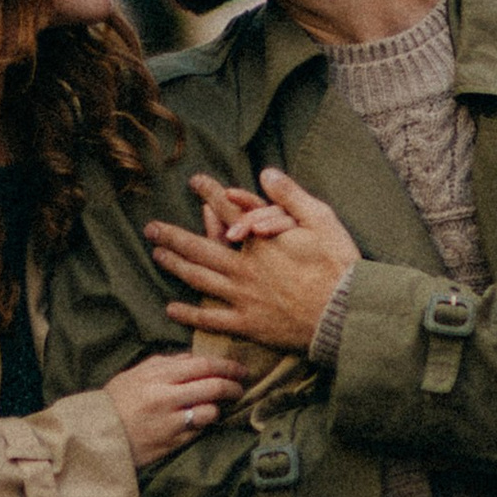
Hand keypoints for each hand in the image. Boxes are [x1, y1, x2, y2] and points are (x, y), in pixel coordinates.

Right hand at [104, 350, 242, 469]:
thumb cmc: (116, 402)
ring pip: (211, 411)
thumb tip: (193, 358)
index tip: (240, 369)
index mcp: (158, 375)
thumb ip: (165, 363)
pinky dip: (204, 425)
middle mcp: (167, 397)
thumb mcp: (136, 374)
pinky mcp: (172, 443)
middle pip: (214, 387)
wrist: (97, 435)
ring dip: (218, 408)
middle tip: (240, 388)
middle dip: (233, 387)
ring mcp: (171, 422)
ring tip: (216, 407)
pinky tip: (199, 422)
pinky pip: (199, 431)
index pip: (204, 365)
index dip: (228, 366)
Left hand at [146, 170, 360, 351]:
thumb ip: (290, 196)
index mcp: (259, 241)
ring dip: (175, 265)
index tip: (194, 181)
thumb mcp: (321, 219)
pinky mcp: (247, 324)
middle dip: (172, 235)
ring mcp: (242, 297)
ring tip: (157, 255)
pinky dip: (189, 314)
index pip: (227, 210)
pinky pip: (211, 319)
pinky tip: (170, 308)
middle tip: (150, 228)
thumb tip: (267, 172)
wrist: (345, 314)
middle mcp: (244, 268)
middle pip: (199, 247)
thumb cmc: (338, 266)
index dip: (208, 192)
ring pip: (199, 279)